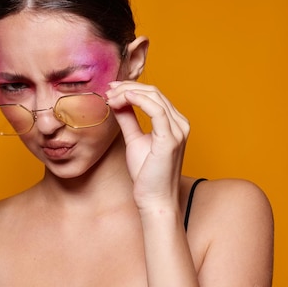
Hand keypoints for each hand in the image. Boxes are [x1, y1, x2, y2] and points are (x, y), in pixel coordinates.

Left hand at [106, 82, 188, 211]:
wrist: (154, 199)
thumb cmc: (146, 174)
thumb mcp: (134, 139)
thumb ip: (128, 119)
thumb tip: (117, 101)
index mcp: (174, 123)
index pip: (154, 95)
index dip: (131, 88)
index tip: (110, 90)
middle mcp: (180, 123)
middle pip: (154, 92)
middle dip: (128, 88)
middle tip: (108, 91)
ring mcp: (178, 130)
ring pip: (154, 97)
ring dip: (128, 93)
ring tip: (110, 98)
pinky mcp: (170, 139)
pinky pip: (156, 110)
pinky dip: (138, 100)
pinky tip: (122, 99)